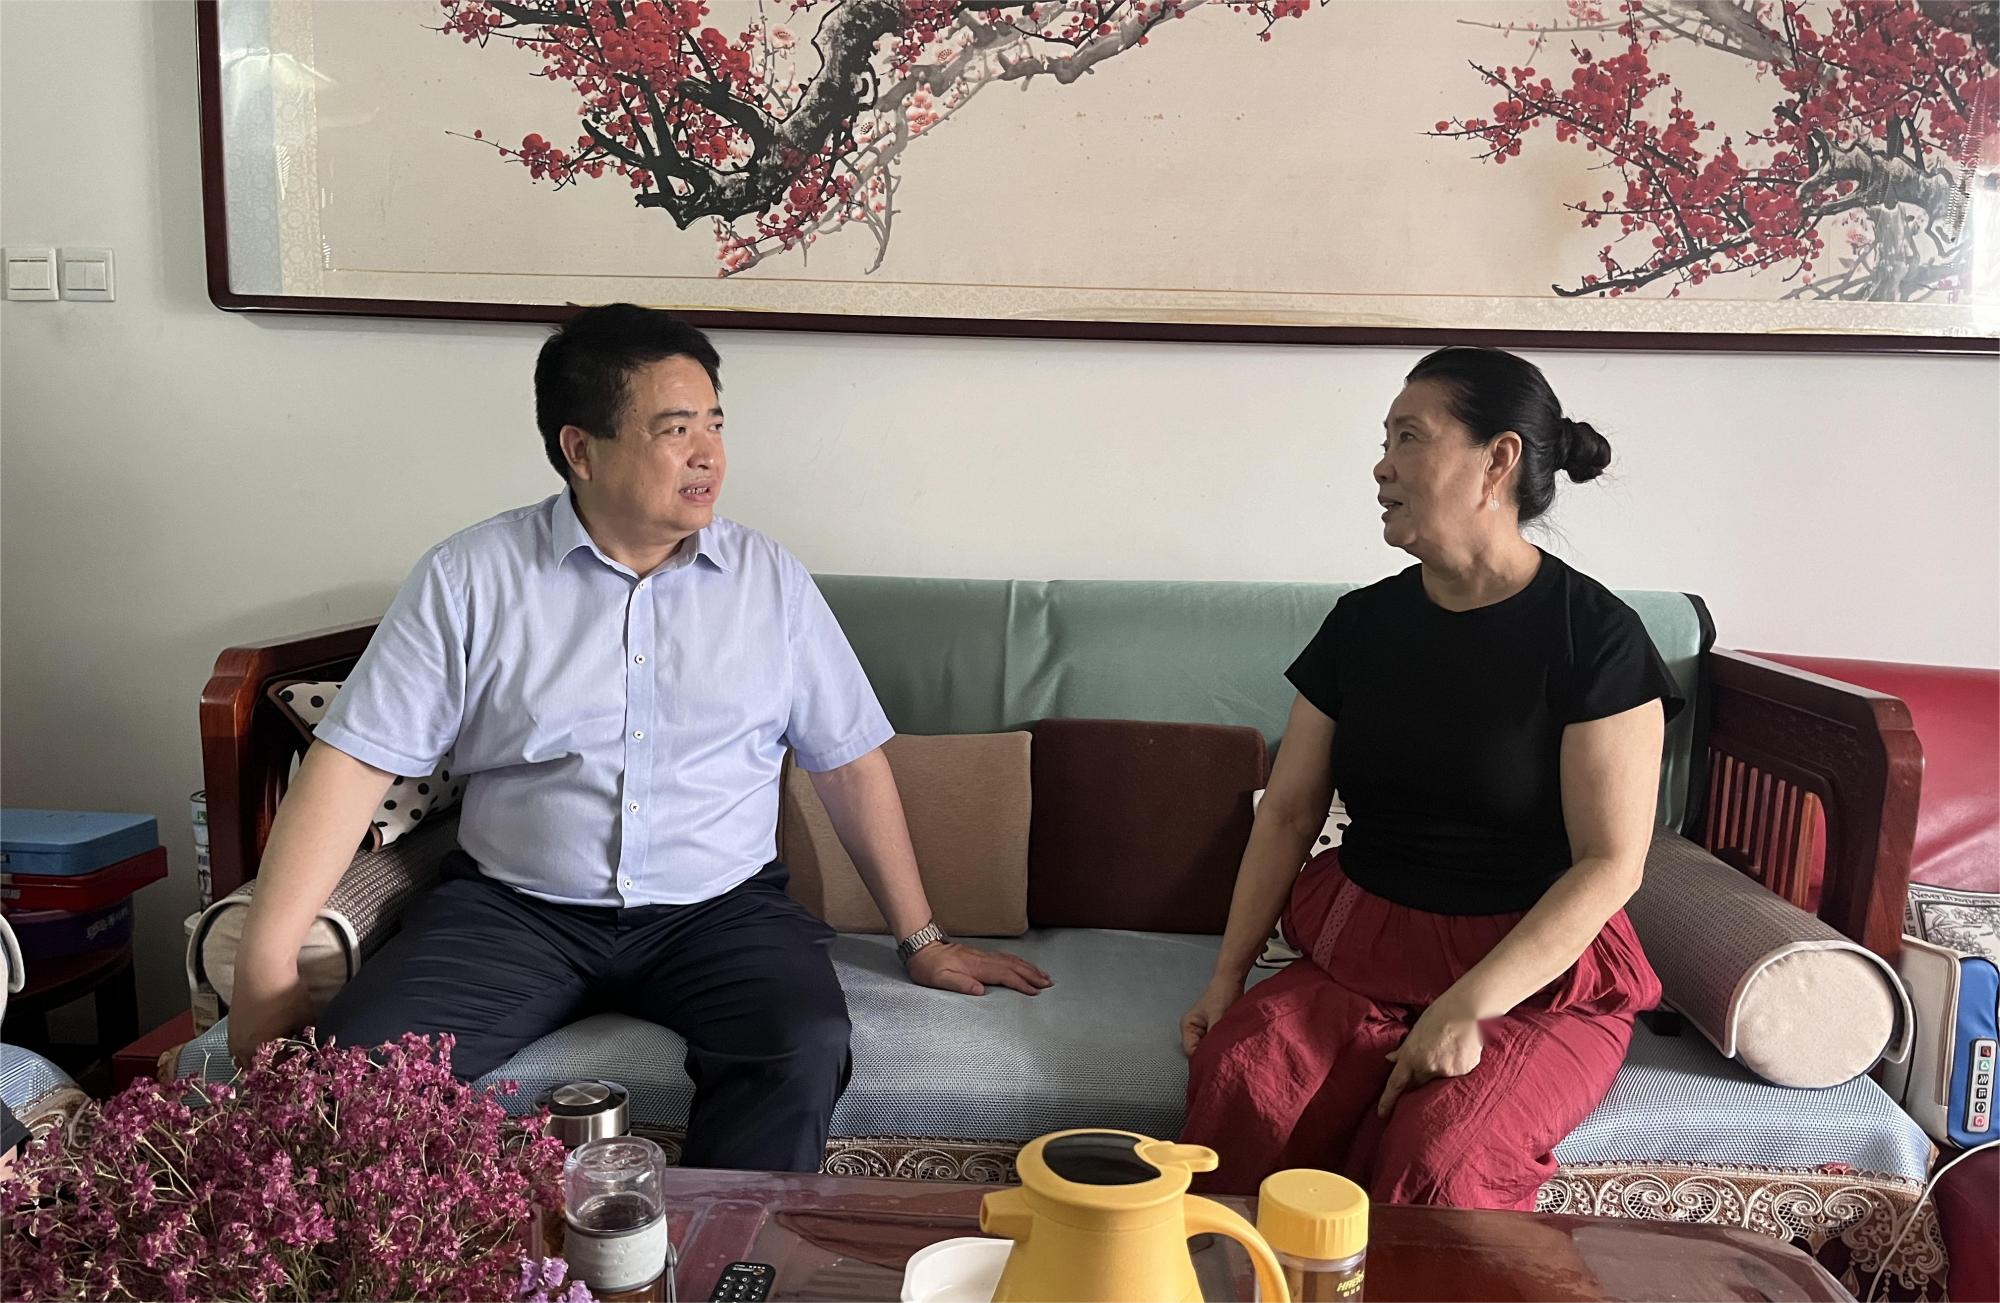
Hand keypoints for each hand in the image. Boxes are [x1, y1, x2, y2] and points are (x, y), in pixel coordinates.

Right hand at [227, 964, 314, 1067]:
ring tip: (273, 1053)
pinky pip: (237, 1047)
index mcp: (262, 1053)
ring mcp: (233, 1038)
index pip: (275, 1074)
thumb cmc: (285, 995)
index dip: (288, 1072)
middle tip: (285, 1062)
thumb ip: (309, 1037)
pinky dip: (248, 1048)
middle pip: (256, 1070)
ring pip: (243, 1060)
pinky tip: (261, 1040)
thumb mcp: (305, 1018)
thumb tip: (312, 1046)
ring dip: (257, 1060)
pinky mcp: (230, 1026)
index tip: (298, 1066)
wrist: (261, 970)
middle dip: (270, 1070)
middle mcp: (243, 1050)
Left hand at [905, 942, 1052, 996]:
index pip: (1004, 975)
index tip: (1035, 993)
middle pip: (1013, 966)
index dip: (1021, 984)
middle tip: (1049, 984)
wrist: (921, 946)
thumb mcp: (938, 979)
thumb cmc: (928, 967)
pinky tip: (1023, 965)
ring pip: (1011, 960)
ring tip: (1043, 975)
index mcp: (975, 967)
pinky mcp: (980, 955)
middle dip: (1032, 975)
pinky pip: (1005, 957)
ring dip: (1028, 967)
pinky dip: (1018, 961)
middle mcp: (982, 959)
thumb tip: (981, 991)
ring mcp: (982, 955)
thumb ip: (960, 984)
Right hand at [1180, 973, 1245, 1057]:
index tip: (1217, 1061)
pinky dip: (1222, 1044)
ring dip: (1217, 1049)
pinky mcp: (1212, 1032)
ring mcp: (1202, 1032)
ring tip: (1228, 1045)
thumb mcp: (1218, 1017)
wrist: (1231, 982)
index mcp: (1188, 1026)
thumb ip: (1215, 1037)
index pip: (1191, 1052)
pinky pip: (1215, 1044)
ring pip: (1208, 1049)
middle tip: (1224, 1053)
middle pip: (1199, 1052)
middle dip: (1211, 1054)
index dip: (1203, 1058)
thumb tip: (1215, 1055)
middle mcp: (1192, 1031)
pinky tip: (1229, 1042)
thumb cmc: (1222, 994)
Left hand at [1378, 993, 1483, 1117]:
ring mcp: (1447, 1071)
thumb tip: (1390, 1059)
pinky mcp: (1464, 1071)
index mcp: (1411, 1057)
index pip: (1395, 1084)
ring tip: (1448, 1051)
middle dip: (1419, 1081)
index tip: (1381, 1114)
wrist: (1466, 1010)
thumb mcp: (1415, 1032)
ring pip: (1439, 1081)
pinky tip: (1461, 1051)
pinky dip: (1457, 1067)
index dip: (1387, 1101)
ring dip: (1440, 1072)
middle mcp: (1427, 1067)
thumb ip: (1404, 1050)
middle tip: (1427, 1066)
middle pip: (1419, 1084)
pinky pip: (1458, 1076)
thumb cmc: (1438, 1015)